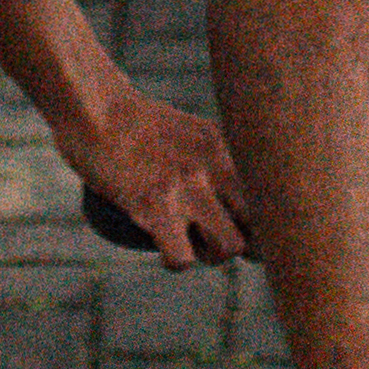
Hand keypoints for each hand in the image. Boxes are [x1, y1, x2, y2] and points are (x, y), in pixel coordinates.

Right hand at [53, 81, 250, 267]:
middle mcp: (215, 166)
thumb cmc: (136, 122)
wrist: (94, 108)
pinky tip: (165, 249)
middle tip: (217, 237)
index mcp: (228, 148)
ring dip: (211, 255)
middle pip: (263, 225)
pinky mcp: (156, 206)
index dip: (268, 221)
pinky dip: (175, 261)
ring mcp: (187, 187)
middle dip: (245, 242)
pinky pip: (183, 258)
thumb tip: (239, 192)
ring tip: (191, 243)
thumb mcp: (193, 132)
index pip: (275, 194)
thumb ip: (218, 157)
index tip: (249, 228)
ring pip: (229, 247)